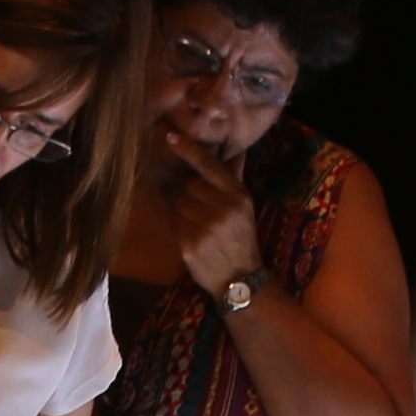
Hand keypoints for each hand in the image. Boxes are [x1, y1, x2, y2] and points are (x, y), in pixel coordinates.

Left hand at [161, 145, 263, 298]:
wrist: (240, 279)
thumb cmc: (241, 238)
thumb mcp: (244, 208)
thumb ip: (233, 178)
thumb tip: (236, 150)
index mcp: (238, 196)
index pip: (209, 166)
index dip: (189, 150)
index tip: (170, 136)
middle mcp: (223, 209)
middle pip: (189, 186)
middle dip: (189, 194)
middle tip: (199, 208)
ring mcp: (205, 227)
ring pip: (178, 203)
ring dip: (182, 210)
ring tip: (197, 224)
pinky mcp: (189, 243)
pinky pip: (173, 222)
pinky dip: (178, 226)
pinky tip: (192, 235)